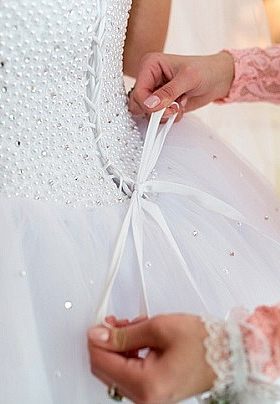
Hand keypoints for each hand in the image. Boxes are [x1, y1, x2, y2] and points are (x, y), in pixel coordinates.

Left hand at [88, 314, 214, 402]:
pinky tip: (139, 337)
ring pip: (116, 370)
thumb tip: (99, 335)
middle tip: (113, 322)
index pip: (103, 363)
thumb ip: (124, 333)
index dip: (96, 339)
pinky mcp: (154, 391)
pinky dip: (129, 353)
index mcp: (146, 385)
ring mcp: (149, 397)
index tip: (98, 324)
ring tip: (131, 326)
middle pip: (106, 369)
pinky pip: (130, 373)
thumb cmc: (204, 342)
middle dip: (107, 342)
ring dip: (119, 345)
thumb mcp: (159, 328)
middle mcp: (145, 398)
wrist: (229, 354)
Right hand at [128, 51, 233, 120]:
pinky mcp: (160, 103)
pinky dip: (169, 117)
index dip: (149, 104)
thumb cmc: (205, 71)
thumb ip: (168, 92)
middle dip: (156, 111)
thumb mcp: (188, 79)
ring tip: (179, 105)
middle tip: (173, 107)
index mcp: (150, 64)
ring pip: (147, 113)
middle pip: (138, 104)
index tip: (166, 107)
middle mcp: (149, 78)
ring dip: (164, 115)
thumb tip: (151, 104)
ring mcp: (154, 92)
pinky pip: (156, 117)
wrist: (218, 79)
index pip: (138, 91)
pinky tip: (179, 108)